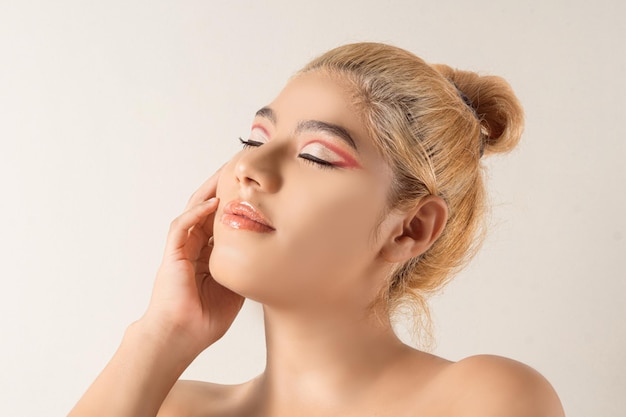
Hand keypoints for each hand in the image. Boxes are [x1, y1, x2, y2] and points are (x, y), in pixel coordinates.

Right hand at [141, 169, 243, 357]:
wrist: (181, 337)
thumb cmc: (204, 320)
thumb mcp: (235, 289)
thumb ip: (244, 269)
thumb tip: (266, 257)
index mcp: (207, 255)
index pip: (221, 222)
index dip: (234, 205)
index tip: (252, 191)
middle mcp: (193, 248)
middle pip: (207, 210)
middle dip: (222, 190)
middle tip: (237, 172)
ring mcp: (181, 250)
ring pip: (193, 211)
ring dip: (208, 192)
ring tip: (224, 175)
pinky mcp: (172, 255)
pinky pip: (181, 227)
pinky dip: (195, 213)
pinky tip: (211, 203)